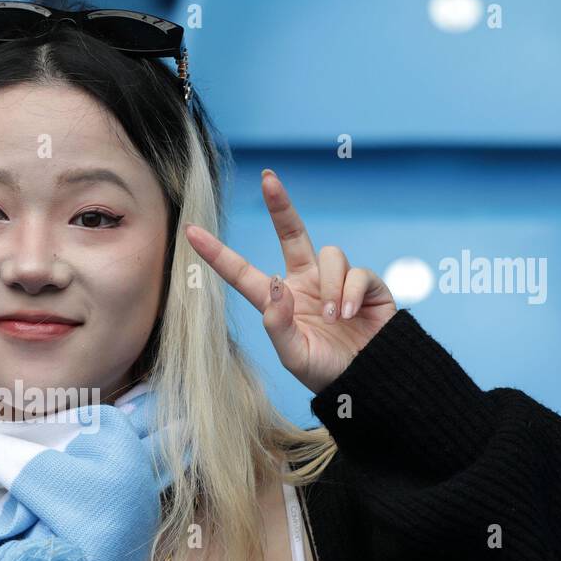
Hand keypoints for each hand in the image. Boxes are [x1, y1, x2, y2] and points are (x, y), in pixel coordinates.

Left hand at [185, 169, 396, 394]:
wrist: (371, 382)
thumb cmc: (327, 372)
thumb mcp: (295, 357)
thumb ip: (280, 326)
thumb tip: (276, 285)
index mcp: (279, 300)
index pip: (243, 272)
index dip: (217, 253)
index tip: (190, 231)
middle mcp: (305, 283)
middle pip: (292, 233)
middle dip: (281, 205)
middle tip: (268, 179)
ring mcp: (335, 281)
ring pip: (330, 254)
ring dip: (329, 286)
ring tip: (331, 318)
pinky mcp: (366, 285)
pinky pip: (356, 272)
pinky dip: (349, 293)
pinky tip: (347, 315)